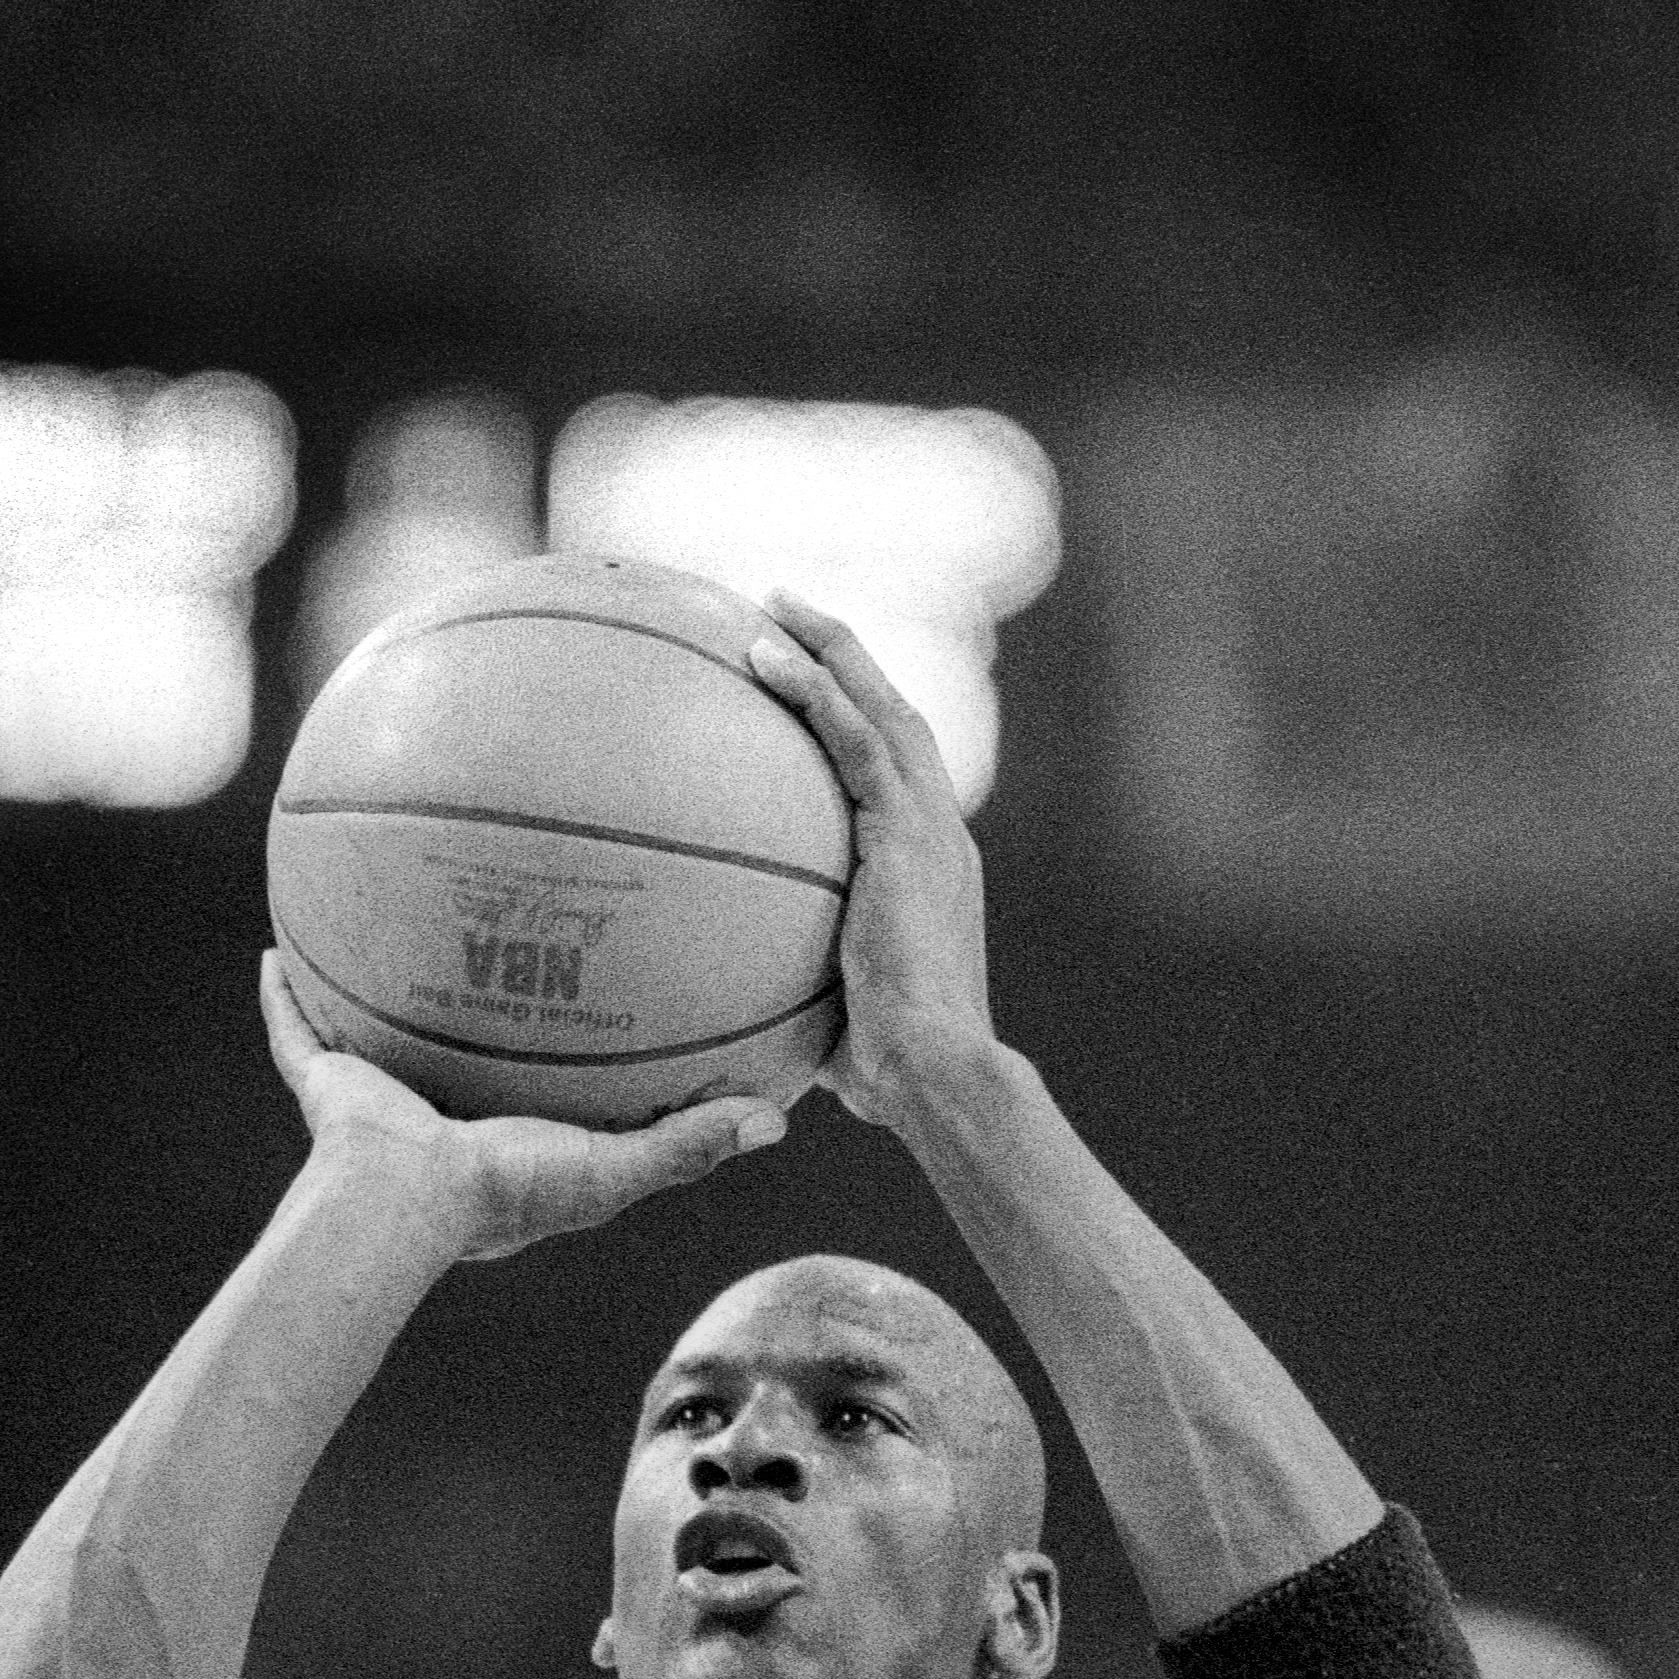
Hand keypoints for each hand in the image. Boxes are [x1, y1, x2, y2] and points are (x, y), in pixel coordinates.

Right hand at [258, 951, 784, 1261]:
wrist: (405, 1203)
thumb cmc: (508, 1191)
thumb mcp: (611, 1167)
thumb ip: (690, 1144)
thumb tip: (779, 1120)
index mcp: (505, 1131)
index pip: (539, 1076)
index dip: (564, 1041)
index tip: (597, 992)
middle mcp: (438, 1108)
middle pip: (453, 1039)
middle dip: (467, 996)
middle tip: (492, 936)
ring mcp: (378, 1094)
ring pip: (373, 1025)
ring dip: (374, 983)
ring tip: (382, 919)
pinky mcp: (324, 1084)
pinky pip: (297, 1029)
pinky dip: (284, 996)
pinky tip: (275, 949)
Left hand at [749, 592, 993, 1125]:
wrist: (937, 1071)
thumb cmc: (890, 1075)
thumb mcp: (836, 1020)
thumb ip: (798, 996)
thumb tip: (737, 1019)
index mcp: (932, 871)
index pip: (899, 777)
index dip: (860, 724)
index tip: (810, 691)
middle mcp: (941, 835)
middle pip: (898, 718)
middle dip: (847, 659)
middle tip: (788, 613)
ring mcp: (930, 829)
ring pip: (882, 709)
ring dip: (830, 649)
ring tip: (774, 603)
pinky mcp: (907, 833)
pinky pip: (856, 739)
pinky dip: (814, 690)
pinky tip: (763, 657)